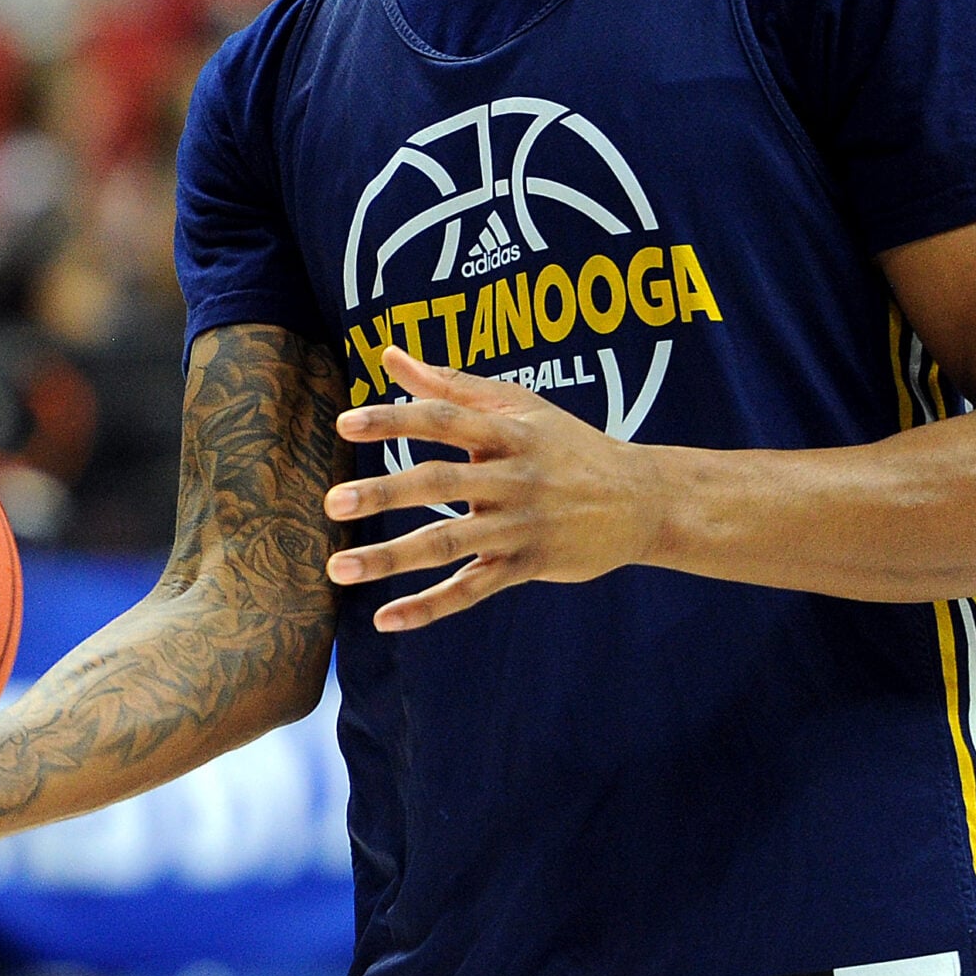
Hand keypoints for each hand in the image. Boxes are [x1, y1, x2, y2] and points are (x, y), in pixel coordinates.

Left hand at [325, 346, 665, 631]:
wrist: (643, 499)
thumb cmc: (569, 444)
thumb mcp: (518, 406)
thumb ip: (450, 384)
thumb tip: (389, 356)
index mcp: (508, 432)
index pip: (443, 419)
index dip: (394, 419)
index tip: (345, 424)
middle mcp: (512, 477)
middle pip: (440, 481)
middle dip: (384, 492)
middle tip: (332, 502)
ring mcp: (520, 525)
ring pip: (448, 542)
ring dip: (390, 557)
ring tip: (338, 568)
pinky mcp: (528, 566)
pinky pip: (472, 589)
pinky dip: (430, 606)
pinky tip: (387, 618)